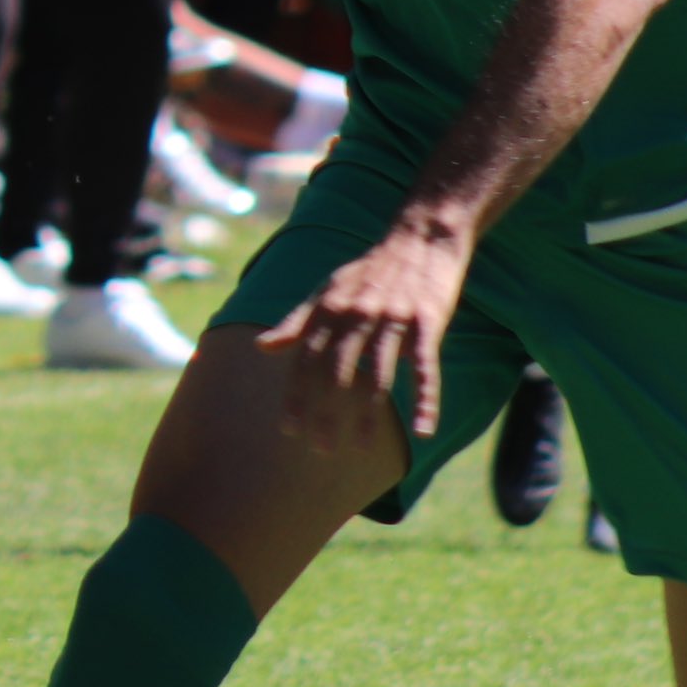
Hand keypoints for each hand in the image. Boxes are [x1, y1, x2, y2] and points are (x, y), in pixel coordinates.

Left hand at [255, 213, 467, 453]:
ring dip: (367, 415)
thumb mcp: (326, 290)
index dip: (296, 396)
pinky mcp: (426, 322)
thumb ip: (295, 323)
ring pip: (376, 375)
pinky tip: (422, 430)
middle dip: (325, 413)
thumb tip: (260, 348)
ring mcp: (391, 319)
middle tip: (321, 449)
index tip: (289, 430)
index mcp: (328, 309)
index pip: (305, 361)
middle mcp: (354, 315)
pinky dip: (424, 400)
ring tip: (361, 449)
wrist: (420, 236)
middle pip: (335, 373)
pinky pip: (423, 368)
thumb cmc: (369, 270)